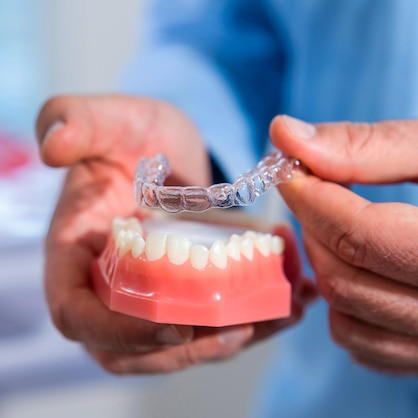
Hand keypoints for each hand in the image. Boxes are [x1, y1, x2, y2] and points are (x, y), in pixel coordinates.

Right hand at [35, 96, 314, 373]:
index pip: (75, 314)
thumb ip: (71, 120)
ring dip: (221, 344)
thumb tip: (52, 147)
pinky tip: (289, 306)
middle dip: (181, 351)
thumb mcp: (105, 118)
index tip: (174, 327)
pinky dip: (245, 327)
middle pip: (125, 350)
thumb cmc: (128, 133)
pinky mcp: (174, 299)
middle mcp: (100, 287)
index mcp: (71, 254)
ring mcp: (138, 299)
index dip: (118, 333)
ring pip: (169, 349)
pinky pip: (202, 330)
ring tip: (275, 316)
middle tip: (238, 328)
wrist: (163, 147)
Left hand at [271, 115, 417, 373]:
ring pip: (346, 317)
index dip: (310, 198)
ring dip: (325, 267)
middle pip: (345, 280)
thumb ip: (370, 146)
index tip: (289, 171)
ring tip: (340, 226)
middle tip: (320, 193)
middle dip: (316, 229)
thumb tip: (284, 134)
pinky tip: (361, 267)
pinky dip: (344, 307)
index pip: (361, 236)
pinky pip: (363, 346)